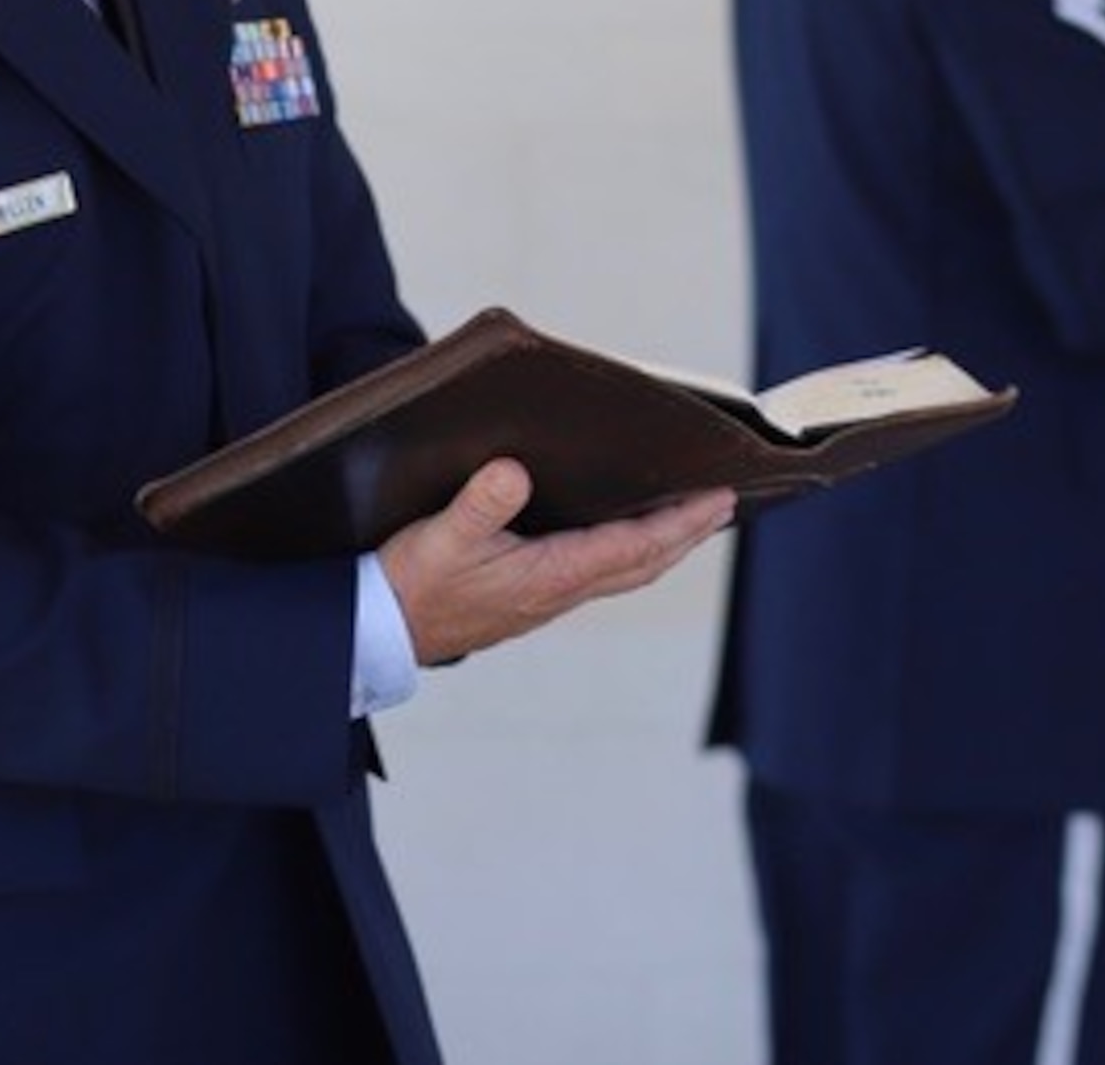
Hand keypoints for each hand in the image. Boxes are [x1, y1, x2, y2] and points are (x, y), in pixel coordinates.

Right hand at [378, 459, 735, 668]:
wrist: (380, 634)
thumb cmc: (410, 585)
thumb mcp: (440, 538)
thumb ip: (478, 505)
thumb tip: (513, 470)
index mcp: (549, 576)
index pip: (633, 547)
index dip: (680, 523)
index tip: (719, 498)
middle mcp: (558, 592)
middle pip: (642, 563)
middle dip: (686, 534)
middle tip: (724, 504)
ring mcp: (545, 598)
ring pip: (622, 572)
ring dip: (661, 546)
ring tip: (687, 519)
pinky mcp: (529, 596)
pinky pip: (597, 573)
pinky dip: (626, 552)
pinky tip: (621, 536)